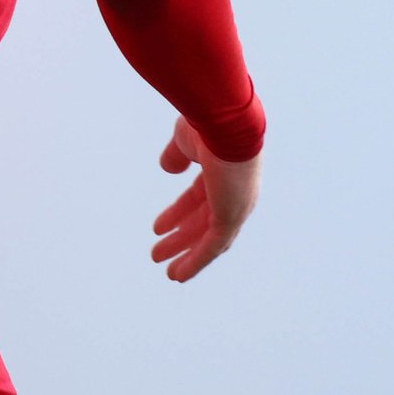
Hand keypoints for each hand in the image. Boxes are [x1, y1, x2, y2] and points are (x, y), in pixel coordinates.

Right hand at [151, 117, 259, 281]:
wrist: (223, 121)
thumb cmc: (206, 123)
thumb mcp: (184, 140)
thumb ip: (176, 156)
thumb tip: (166, 168)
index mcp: (224, 175)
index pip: (199, 200)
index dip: (177, 214)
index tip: (158, 228)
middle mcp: (235, 195)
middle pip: (204, 224)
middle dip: (181, 238)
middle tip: (159, 253)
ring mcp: (235, 208)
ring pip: (209, 241)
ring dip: (187, 256)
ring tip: (167, 271)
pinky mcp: (231, 217)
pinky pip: (213, 247)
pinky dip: (196, 261)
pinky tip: (179, 274)